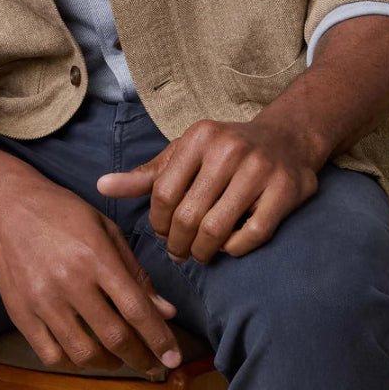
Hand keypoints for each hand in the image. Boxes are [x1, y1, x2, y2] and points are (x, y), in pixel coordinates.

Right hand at [0, 167, 181, 377]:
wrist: (5, 204)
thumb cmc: (61, 212)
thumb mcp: (105, 229)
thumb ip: (136, 272)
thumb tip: (166, 311)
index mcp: (95, 256)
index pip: (136, 308)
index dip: (159, 339)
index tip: (173, 358)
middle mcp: (69, 281)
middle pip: (114, 337)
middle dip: (140, 358)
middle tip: (153, 366)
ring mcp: (41, 300)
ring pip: (83, 353)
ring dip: (108, 364)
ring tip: (119, 358)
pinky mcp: (19, 313)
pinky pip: (50, 355)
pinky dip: (72, 362)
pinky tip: (84, 352)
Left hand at [97, 115, 320, 263]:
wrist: (287, 138)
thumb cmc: (225, 151)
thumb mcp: (185, 154)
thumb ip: (146, 175)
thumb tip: (101, 186)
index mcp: (199, 137)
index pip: (163, 193)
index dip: (158, 223)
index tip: (162, 234)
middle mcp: (229, 149)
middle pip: (188, 215)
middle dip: (178, 244)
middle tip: (179, 252)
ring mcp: (259, 169)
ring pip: (216, 229)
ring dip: (203, 252)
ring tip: (200, 253)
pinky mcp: (284, 190)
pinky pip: (250, 236)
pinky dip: (234, 249)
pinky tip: (228, 246)